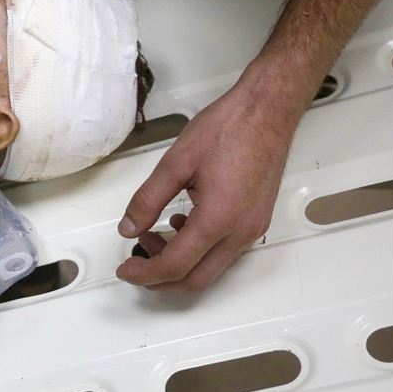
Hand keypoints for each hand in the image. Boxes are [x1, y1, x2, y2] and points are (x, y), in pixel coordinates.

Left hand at [115, 77, 296, 291]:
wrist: (267, 112)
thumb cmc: (228, 129)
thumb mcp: (175, 163)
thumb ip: (147, 200)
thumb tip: (128, 228)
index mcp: (218, 219)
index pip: (176, 266)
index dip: (146, 274)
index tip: (125, 270)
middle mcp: (241, 232)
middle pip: (196, 279)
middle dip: (161, 280)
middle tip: (135, 265)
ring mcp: (253, 228)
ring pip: (211, 268)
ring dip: (179, 262)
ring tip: (152, 236)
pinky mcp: (256, 220)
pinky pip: (224, 251)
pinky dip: (197, 249)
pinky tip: (180, 222)